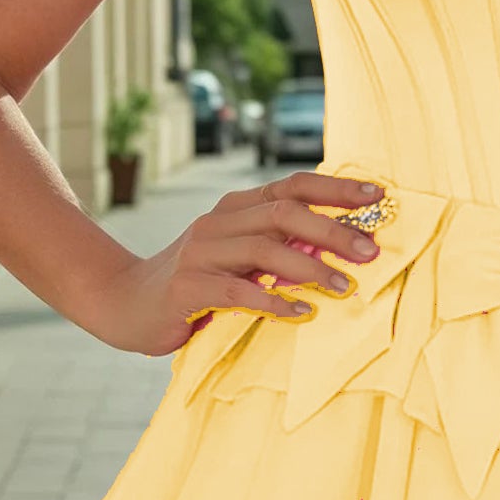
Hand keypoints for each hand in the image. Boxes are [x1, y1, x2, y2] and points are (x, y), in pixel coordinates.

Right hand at [90, 171, 383, 356]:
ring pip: (264, 249)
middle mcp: (218, 222)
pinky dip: (272, 301)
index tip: (378, 197)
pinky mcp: (185, 288)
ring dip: (310, 267)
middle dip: (333, 230)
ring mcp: (200, 252)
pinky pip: (236, 291)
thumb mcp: (237, 256)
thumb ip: (277, 246)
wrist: (122, 302)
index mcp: (235, 208)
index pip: (292, 186)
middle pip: (285, 213)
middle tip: (371, 252)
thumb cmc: (194, 282)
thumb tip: (342, 247)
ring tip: (344, 287)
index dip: (336, 189)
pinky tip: (301, 313)